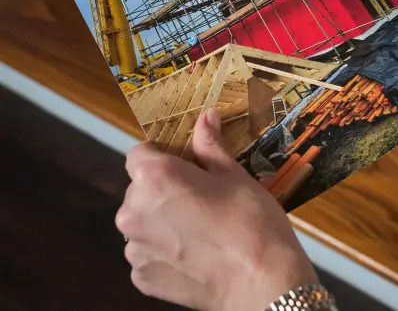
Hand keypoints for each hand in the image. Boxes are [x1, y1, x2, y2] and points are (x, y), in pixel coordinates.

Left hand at [116, 109, 318, 309]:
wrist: (261, 282)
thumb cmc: (252, 222)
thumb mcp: (235, 176)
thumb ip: (210, 146)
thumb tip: (205, 117)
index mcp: (155, 178)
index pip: (139, 153)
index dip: (163, 155)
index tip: (186, 164)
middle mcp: (133, 211)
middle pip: (140, 189)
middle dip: (164, 190)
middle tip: (203, 198)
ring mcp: (134, 248)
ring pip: (143, 222)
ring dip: (163, 221)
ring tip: (202, 230)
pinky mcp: (141, 277)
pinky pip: (148, 253)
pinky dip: (166, 251)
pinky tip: (196, 254)